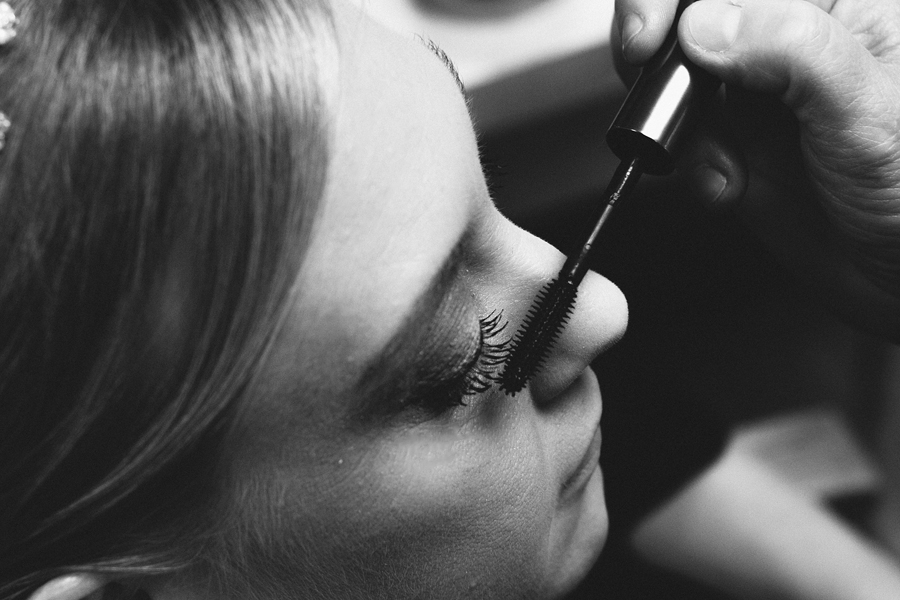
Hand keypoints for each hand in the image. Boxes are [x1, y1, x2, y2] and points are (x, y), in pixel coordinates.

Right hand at [612, 0, 899, 337]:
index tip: (651, 34)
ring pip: (673, 75)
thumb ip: (792, 50)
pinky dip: (686, 164)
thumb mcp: (867, 110)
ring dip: (674, 121)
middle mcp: (787, 41)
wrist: (899, 276)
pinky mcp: (732, 141)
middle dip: (662, 48)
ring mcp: (755, 92)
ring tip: (718, 156)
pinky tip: (729, 183)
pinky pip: (678, 135)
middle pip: (692, 16)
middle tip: (649, 72)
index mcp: (835, 6)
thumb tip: (707, 23)